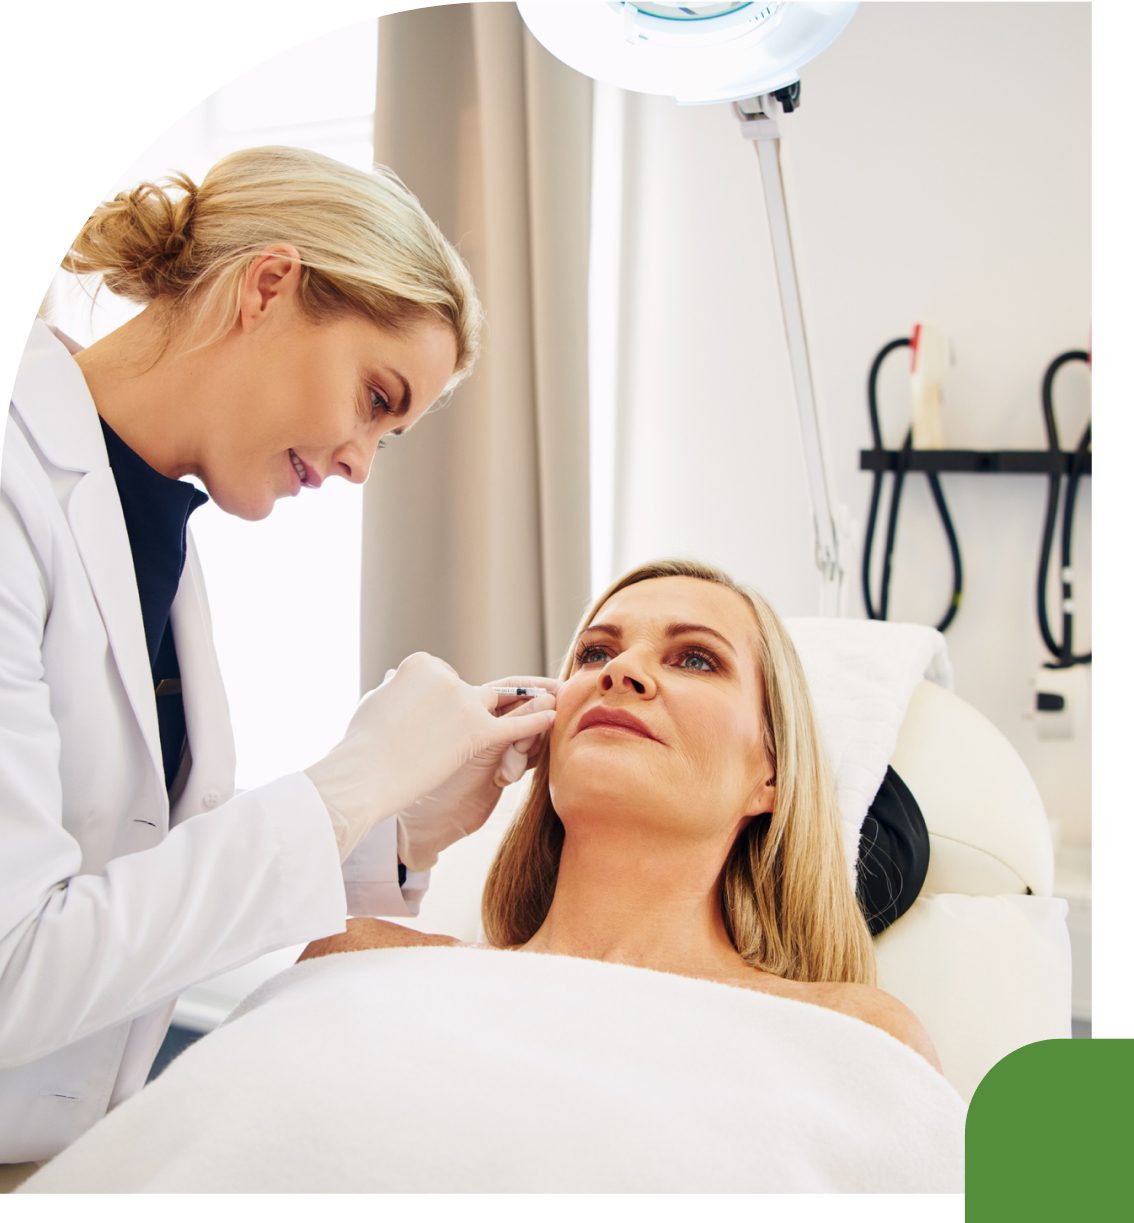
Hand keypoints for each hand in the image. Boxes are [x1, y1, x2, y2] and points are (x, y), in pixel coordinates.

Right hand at [304, 654, 556, 862]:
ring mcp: (463, 703)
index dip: (461, 697)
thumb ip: (393, 690)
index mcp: (420, 666)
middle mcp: (446, 678)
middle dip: (517, 689)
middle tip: (543, 686)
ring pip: (504, 702)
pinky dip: (535, 720)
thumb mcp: (374, 705)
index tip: (468, 708)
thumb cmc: (363, 745)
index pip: (449, 678)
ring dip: (533, 699)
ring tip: (555, 696)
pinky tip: (553, 714)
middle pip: (484, 688)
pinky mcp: (476, 733)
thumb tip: (393, 676)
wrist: (363, 775)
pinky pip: (513, 726)